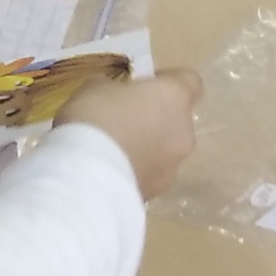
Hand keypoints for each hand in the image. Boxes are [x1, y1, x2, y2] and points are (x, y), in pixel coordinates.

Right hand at [54, 68, 201, 199]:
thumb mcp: (96, 87)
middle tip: (123, 121)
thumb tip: (118, 99)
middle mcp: (184, 133)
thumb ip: (116, 89)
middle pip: (177, 120)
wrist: (85, 178)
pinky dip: (136, 171)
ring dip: (147, 148)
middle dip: (155, 119)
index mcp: (175, 97)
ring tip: (113, 152)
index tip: (142, 86)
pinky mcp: (157, 193)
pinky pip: (150, 175)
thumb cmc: (94, 118)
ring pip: (165, 151)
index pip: (190, 81)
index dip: (167, 81)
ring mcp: (173, 168)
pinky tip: (109, 173)